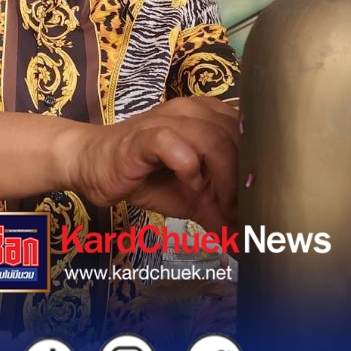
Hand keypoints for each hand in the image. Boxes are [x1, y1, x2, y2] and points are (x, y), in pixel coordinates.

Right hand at [60, 97, 239, 232]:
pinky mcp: (145, 135)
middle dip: (242, 177)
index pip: (250, 132)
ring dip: (222, 177)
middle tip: (235, 208)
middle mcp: (193, 110)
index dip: (256, 166)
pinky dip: (189, 169)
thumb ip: (220, 211)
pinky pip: (176, 144)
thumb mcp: (192, 198)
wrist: (93, 165)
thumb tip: (248, 240)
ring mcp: (168, 119)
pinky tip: (189, 186)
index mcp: (209, 116)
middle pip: (237, 137)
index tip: (254, 197)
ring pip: (213, 139)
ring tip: (216, 200)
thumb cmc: (146, 177)